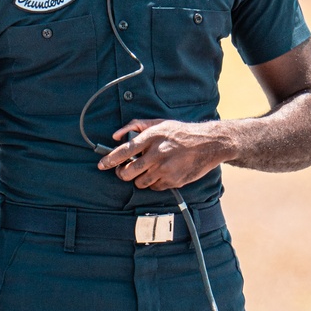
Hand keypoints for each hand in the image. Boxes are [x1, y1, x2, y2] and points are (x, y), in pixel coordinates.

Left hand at [96, 119, 234, 190]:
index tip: (101, 165)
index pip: (124, 151)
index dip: (110, 160)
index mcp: (152, 137)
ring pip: (140, 182)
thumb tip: (116, 135)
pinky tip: (162, 172)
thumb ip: (136, 126)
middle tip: (125, 171)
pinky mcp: (173, 181)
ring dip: (140, 178)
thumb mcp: (160, 123)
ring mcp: (165, 169)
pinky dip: (154, 182)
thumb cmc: (181, 132)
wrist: (208, 143)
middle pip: (128, 172)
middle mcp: (157, 153)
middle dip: (123, 173)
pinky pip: (154, 187)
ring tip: (149, 169)